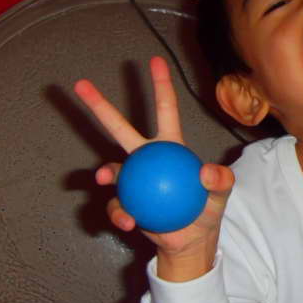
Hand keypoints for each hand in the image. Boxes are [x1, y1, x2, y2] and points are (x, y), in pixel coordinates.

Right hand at [74, 56, 234, 280]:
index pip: (165, 110)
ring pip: (110, 168)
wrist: (190, 242)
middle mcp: (147, 158)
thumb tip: (205, 171)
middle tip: (81, 84)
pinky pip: (116, 204)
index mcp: (169, 146)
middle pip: (120, 128)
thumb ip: (221, 181)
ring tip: (105, 177)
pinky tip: (128, 220)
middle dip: (100, 106)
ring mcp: (133, 180)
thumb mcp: (222, 194)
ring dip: (106, 171)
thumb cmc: (207, 210)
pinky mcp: (125, 203)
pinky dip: (120, 212)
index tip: (154, 60)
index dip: (161, 85)